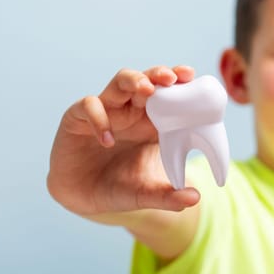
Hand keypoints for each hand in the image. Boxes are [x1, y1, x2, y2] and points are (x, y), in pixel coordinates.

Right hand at [47, 65, 199, 214]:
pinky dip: (99, 118)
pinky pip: (88, 106)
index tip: (191, 76)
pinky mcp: (78, 118)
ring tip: (147, 89)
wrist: (84, 198)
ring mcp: (106, 112)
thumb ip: (169, 196)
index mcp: (152, 123)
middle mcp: (130, 112)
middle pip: (146, 81)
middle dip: (159, 75)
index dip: (178, 82)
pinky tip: (108, 139)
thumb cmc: (120, 188)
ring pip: (119, 83)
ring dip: (133, 80)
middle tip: (172, 78)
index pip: (168, 95)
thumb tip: (195, 199)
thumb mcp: (147, 194)